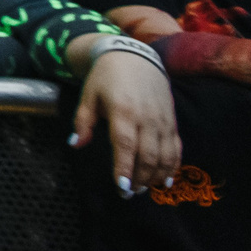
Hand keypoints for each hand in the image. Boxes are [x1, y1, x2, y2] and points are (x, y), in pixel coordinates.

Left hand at [71, 49, 181, 196]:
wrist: (134, 57)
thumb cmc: (106, 77)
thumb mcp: (88, 96)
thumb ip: (82, 122)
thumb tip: (75, 145)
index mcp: (123, 111)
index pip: (125, 145)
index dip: (124, 168)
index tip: (122, 188)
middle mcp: (147, 118)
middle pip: (147, 155)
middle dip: (140, 179)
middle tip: (130, 194)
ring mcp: (162, 120)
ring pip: (164, 155)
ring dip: (156, 176)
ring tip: (144, 189)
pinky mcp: (172, 121)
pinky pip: (176, 148)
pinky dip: (173, 166)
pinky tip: (166, 180)